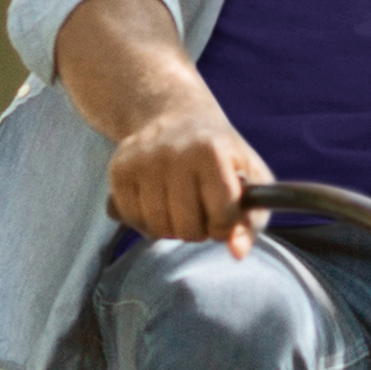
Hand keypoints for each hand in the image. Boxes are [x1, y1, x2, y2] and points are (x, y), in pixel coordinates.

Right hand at [108, 109, 272, 255]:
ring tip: (179, 208)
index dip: (224, 224)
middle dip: (197, 230)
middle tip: (200, 211)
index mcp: (211, 152)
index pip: (221, 215)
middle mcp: (173, 153)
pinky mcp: (119, 169)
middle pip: (187, 228)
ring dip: (170, 228)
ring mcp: (142, 161)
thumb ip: (251, 219)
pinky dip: (145, 222)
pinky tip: (156, 205)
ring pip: (156, 228)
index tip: (223, 213)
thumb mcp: (250, 178)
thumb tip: (237, 253)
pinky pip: (130, 219)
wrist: (177, 116)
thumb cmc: (221, 155)